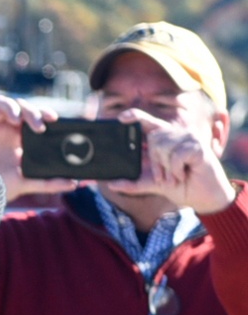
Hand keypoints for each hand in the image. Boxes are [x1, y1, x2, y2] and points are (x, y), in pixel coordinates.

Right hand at [0, 96, 77, 201]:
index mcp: (20, 136)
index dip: (43, 113)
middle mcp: (6, 127)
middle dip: (30, 111)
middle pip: (20, 106)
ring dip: (10, 107)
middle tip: (37, 125)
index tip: (53, 119)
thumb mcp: (26, 183)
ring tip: (15, 119)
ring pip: (0, 102)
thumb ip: (49, 182)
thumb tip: (74, 183)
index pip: (34, 116)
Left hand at [106, 108, 234, 214]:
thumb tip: (110, 184)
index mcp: (165, 140)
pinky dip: (176, 170)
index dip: (135, 117)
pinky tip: (184, 174)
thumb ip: (132, 183)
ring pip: (164, 147)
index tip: (120, 118)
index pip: (149, 123)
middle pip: (154, 138)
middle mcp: (177, 135)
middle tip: (163, 177)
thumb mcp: (153, 184)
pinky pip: (175, 156)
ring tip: (176, 176)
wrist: (204, 198)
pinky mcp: (197, 146)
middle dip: (155, 162)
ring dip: (166, 168)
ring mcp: (189, 138)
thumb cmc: (181, 186)